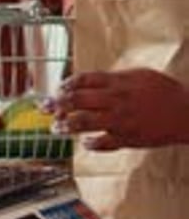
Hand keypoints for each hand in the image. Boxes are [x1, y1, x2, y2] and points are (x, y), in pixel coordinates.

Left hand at [51, 68, 188, 149]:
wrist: (186, 112)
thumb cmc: (164, 91)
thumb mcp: (138, 75)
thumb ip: (113, 79)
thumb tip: (91, 82)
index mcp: (118, 82)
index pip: (83, 80)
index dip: (66, 85)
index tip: (57, 89)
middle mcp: (115, 100)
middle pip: (78, 100)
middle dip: (57, 104)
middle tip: (43, 107)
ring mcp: (120, 120)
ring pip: (85, 123)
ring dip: (66, 125)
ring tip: (55, 127)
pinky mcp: (128, 138)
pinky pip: (104, 143)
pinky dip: (92, 144)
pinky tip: (84, 143)